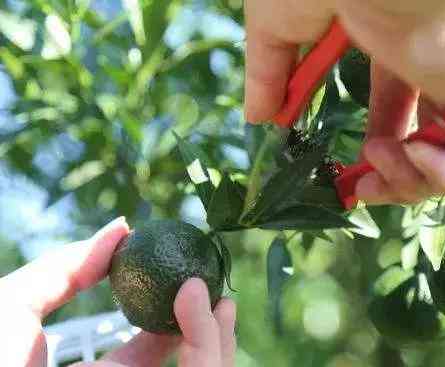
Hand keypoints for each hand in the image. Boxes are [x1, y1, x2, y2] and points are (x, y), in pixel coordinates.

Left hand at [0, 217, 235, 366]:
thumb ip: (69, 267)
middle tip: (222, 294)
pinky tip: (214, 310)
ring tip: (223, 298)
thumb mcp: (18, 302)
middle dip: (211, 330)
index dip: (177, 316)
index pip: (150, 350)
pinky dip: (210, 347)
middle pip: (187, 364)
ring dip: (220, 337)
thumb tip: (122, 227)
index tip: (192, 283)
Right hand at [244, 0, 444, 203]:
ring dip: (416, 183)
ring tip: (379, 160)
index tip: (347, 179)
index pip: (396, 112)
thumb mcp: (278, 32)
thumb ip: (269, 76)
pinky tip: (415, 154)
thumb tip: (256, 118)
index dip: (376, 152)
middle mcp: (440, 65)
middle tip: (362, 188)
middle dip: (394, 180)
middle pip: (429, 142)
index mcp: (397, 46)